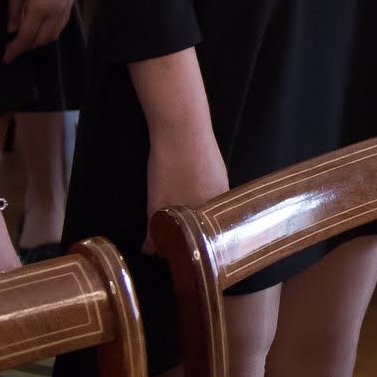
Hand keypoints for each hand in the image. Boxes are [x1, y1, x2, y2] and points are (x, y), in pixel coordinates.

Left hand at [4, 0, 77, 62]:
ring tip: (25, 39)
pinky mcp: (69, 5)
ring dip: (38, 42)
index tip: (5, 58)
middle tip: (12, 48)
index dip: (14, 50)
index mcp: (39, 8)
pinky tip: (40, 30)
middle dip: (25, 47)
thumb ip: (13, 10)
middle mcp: (54, 12)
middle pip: (39, 40)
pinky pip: (60, 27)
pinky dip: (49, 34)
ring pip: (52, 36)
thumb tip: (11, 30)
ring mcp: (64, 9)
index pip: (25, 37)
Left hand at [144, 132, 228, 253]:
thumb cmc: (171, 167)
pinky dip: (193, 195)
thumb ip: (156, 229)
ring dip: (189, 212)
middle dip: (187, 230)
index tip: (171, 247)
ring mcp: (223, 180)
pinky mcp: (217, 167)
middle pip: (206, 223)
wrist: (182, 126)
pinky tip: (179, 188)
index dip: (186, 245)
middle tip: (166, 230)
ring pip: (205, 206)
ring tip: (169, 211)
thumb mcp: (158, 203)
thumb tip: (151, 251)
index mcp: (213, 211)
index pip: (204, 239)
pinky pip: (207, 191)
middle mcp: (224, 198)